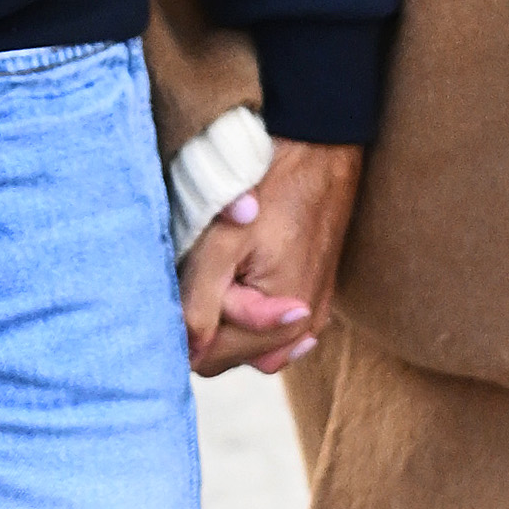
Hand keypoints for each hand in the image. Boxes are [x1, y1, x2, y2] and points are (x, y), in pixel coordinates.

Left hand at [181, 138, 360, 378]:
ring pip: (248, 341)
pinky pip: (270, 324)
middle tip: (210, 265)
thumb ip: (201, 303)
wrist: (321, 149)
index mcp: (283, 323)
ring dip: (227, 313)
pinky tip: (245, 272)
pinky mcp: (314, 298)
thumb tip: (187, 354)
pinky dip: (249, 308)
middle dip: (209, 320)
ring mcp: (312, 315)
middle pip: (229, 354)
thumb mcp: (222, 243)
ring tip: (228, 264)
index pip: (210, 359)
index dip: (187, 324)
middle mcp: (304, 330)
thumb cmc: (270, 189)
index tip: (190, 280)